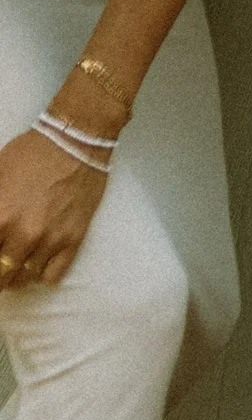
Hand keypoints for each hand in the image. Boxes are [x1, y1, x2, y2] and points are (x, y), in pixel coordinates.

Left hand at [0, 119, 110, 291]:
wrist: (76, 140)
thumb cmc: (32, 153)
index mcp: (0, 217)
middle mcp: (23, 235)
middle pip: (0, 274)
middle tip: (0, 259)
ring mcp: (50, 240)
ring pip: (22, 279)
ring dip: (13, 276)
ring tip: (13, 265)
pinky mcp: (73, 240)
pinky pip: (51, 276)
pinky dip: (40, 275)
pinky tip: (35, 263)